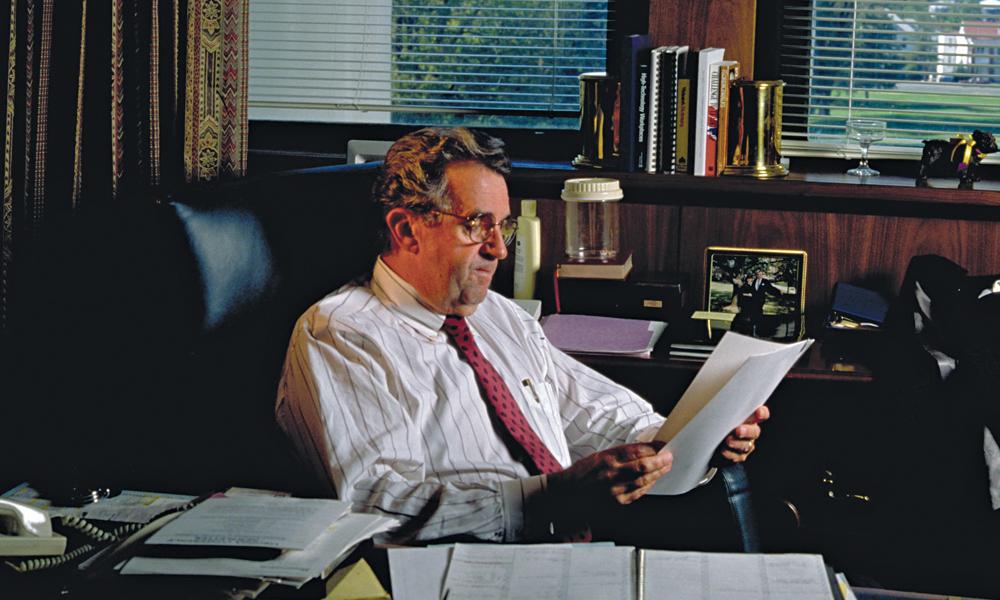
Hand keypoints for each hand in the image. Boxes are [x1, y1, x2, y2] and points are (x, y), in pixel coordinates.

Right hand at [544, 443, 671, 539]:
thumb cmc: (582, 473)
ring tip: (666, 467)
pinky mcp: (617, 502)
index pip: (636, 450)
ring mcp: (615, 489)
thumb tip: (643, 450)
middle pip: (644, 466)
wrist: (567, 493)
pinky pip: (638, 493)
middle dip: (660, 461)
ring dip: (658, 473)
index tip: (662, 445)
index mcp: (607, 458)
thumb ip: (620, 454)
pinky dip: (648, 486)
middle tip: (670, 456)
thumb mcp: (599, 456)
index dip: (653, 448)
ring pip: (644, 480)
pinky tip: (653, 481)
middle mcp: (612, 473)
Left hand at [718, 405, 768, 463]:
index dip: (762, 413)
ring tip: (728, 441)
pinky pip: (738, 456)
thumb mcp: (724, 412)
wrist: (714, 440)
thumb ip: (727, 407)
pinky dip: (731, 454)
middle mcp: (751, 431)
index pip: (762, 414)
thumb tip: (718, 394)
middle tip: (737, 430)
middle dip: (747, 431)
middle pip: (755, 432)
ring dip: (737, 443)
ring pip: (746, 445)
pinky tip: (724, 451)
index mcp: (750, 418)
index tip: (758, 412)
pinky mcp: (740, 455)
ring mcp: (747, 444)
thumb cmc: (721, 422)